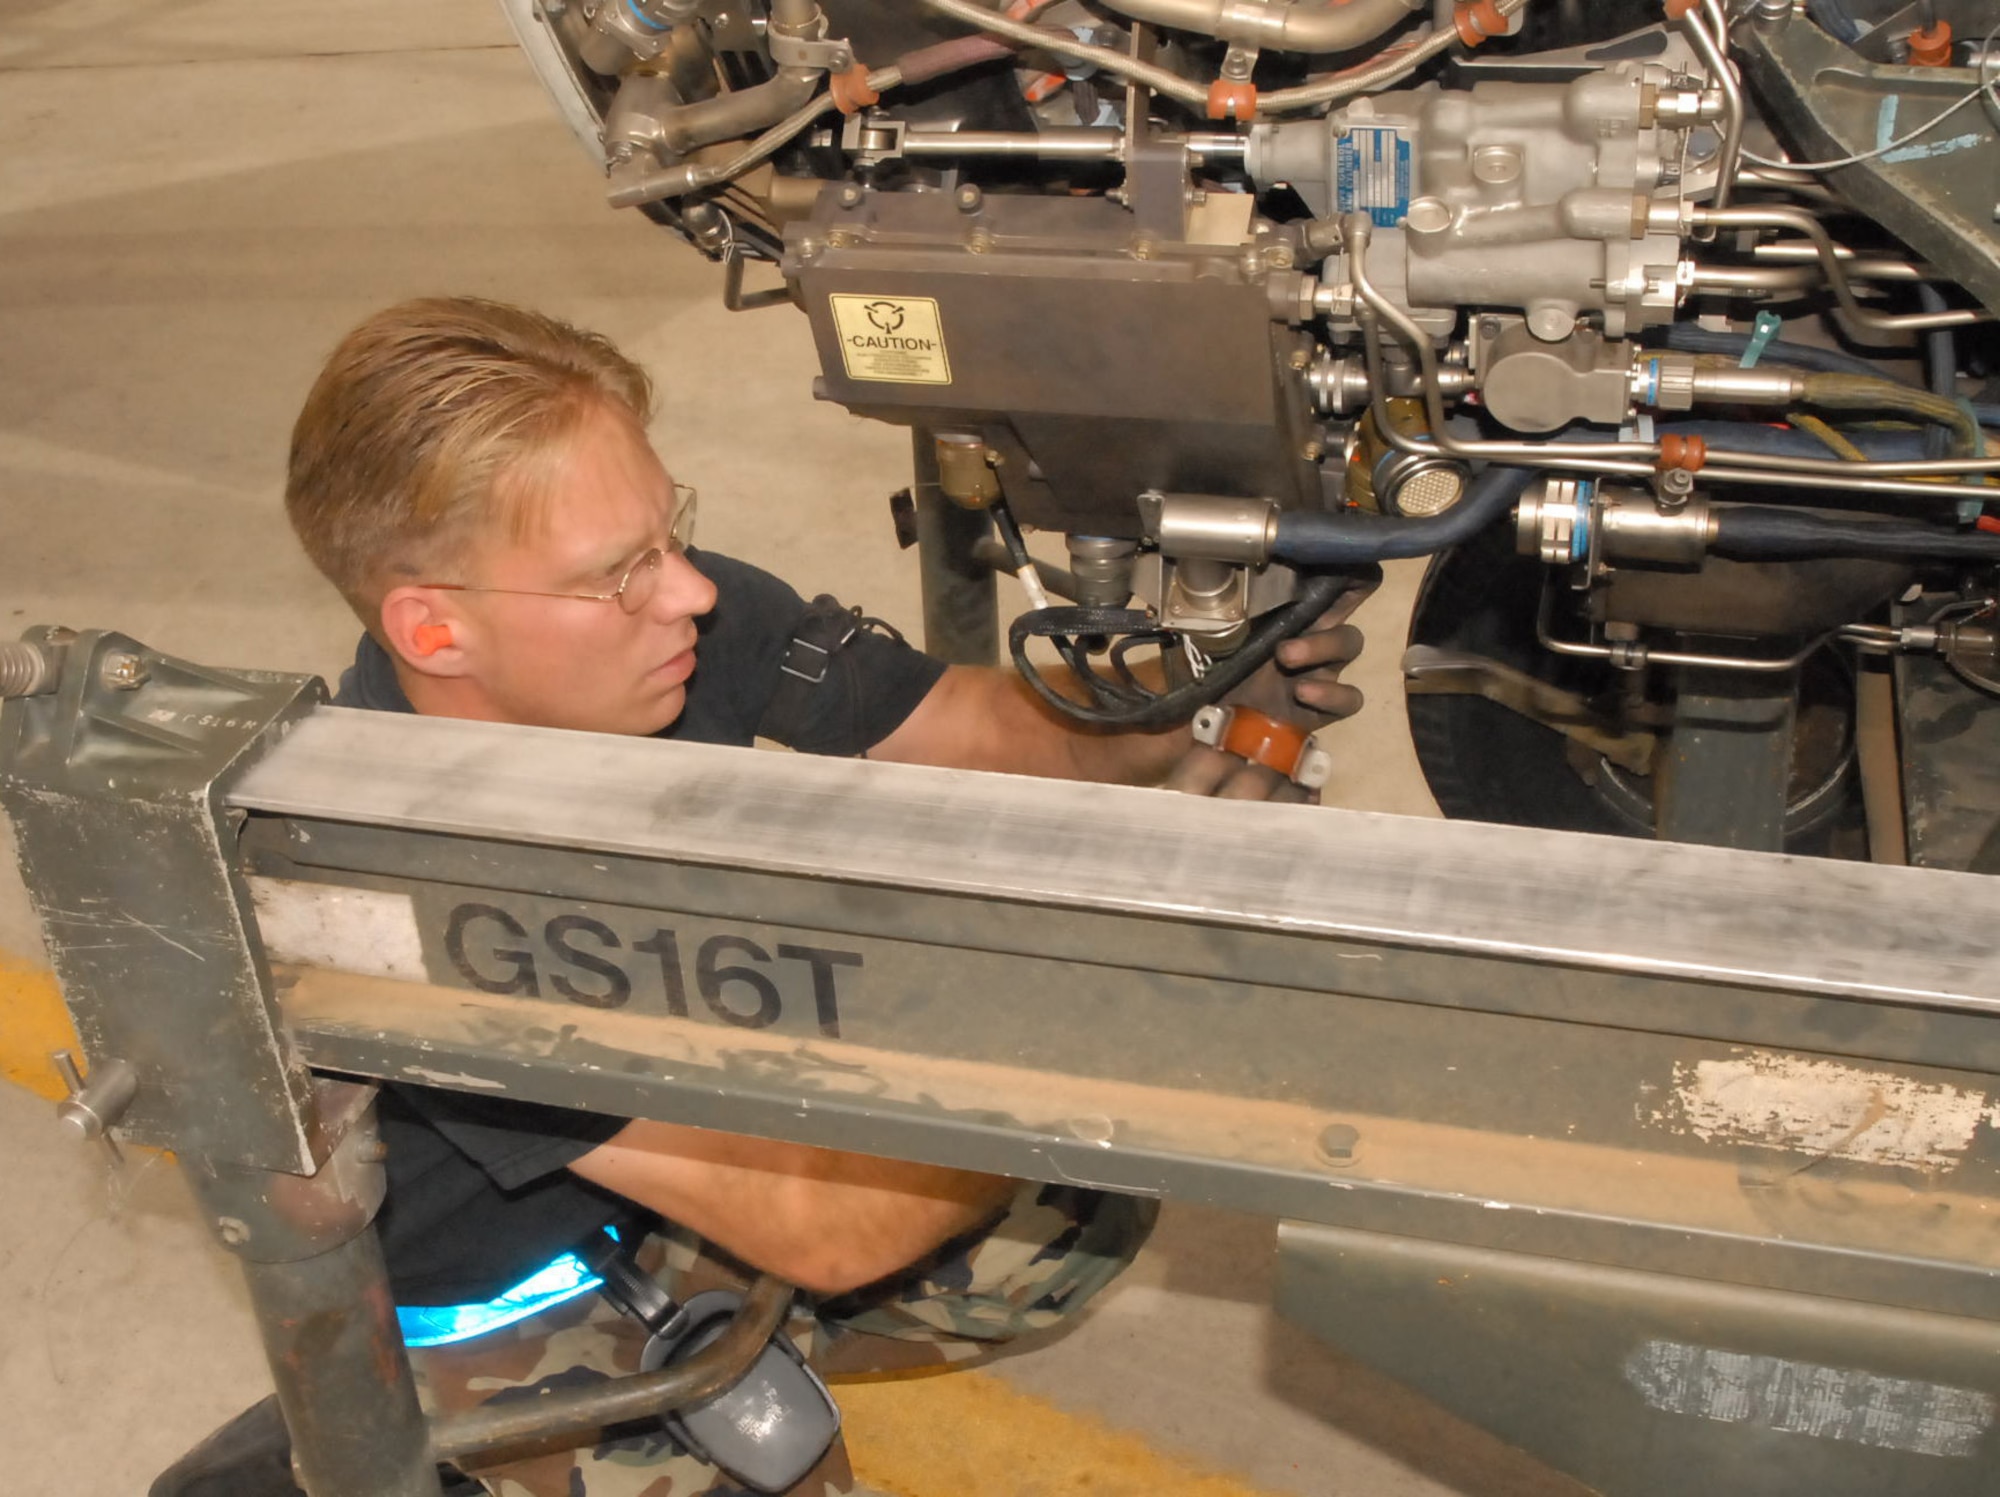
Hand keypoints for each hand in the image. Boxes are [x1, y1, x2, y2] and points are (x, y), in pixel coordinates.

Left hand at [1159, 567, 1381, 805]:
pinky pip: (1348, 699)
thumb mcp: (1219, 628)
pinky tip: (1303, 693)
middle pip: (1349, 600)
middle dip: (1341, 595)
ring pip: (1350, 642)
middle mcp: (1311, 632)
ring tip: (1286, 657)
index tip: (1337, 552)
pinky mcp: (1321, 708)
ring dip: (1323, 644)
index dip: (1344, 560)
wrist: (1206, 719)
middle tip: (1292, 606)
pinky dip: (1330, 694)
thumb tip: (1232, 564)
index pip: (1326, 574)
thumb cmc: (1213, 666)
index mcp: (1290, 609)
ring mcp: (1320, 669)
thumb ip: (1233, 603)